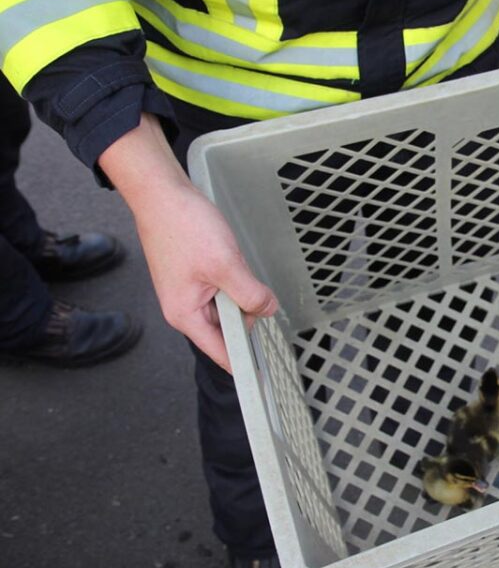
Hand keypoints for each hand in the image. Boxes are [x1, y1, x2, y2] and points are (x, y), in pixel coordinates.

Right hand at [99, 114, 277, 371]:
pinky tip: (232, 261)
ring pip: (226, 307)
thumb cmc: (184, 227)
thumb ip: (249, 294)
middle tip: (257, 291)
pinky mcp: (193, 276)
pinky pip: (221, 290)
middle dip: (247, 315)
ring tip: (234, 266)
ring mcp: (188, 292)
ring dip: (241, 294)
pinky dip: (233, 281)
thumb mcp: (225, 265)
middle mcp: (184, 309)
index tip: (267, 375)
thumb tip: (266, 311)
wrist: (161, 193)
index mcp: (186, 316)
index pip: (221, 353)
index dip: (245, 363)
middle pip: (227, 329)